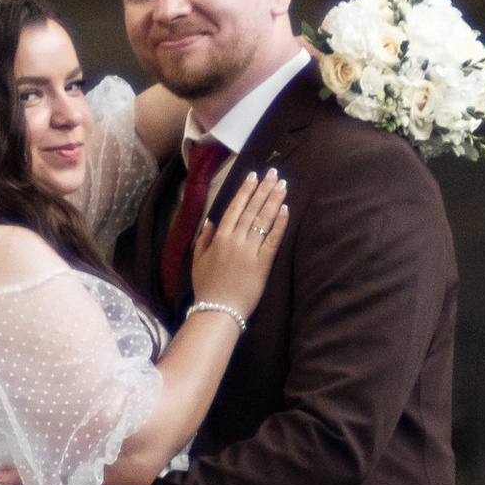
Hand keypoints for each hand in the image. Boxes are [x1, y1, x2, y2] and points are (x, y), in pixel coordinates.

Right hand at [187, 167, 288, 322]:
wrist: (219, 310)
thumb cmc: (207, 287)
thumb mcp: (198, 260)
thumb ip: (204, 239)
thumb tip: (211, 221)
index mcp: (220, 237)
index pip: (235, 208)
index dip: (245, 191)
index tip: (254, 176)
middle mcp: (236, 240)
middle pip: (253, 209)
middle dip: (264, 190)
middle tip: (274, 173)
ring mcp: (251, 251)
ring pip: (264, 220)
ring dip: (274, 201)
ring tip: (283, 185)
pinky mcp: (264, 264)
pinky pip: (273, 240)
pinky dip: (280, 224)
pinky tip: (286, 210)